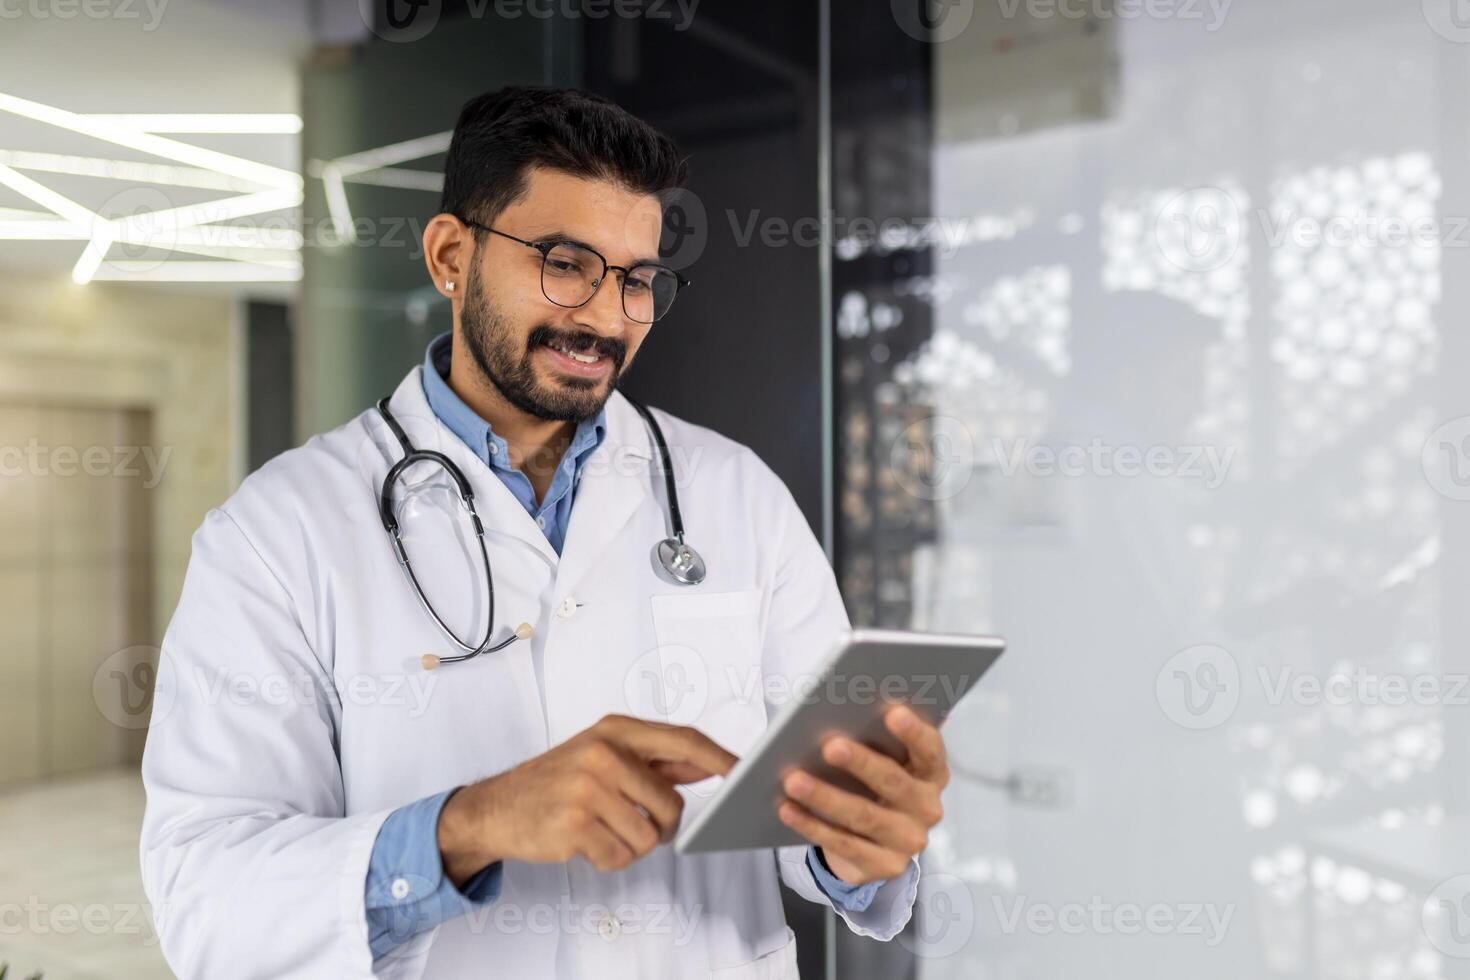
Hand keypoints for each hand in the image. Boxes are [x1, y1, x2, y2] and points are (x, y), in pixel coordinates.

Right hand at [438, 714, 735, 884]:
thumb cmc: (556, 780)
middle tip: (637, 823)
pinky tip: (587, 842)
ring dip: (632, 845)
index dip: (719, 758)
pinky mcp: (574, 824)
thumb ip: (656, 760)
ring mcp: (587, 788)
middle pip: (672, 803)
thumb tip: (708, 763)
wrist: (497, 807)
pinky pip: (621, 856)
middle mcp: (603, 753)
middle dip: (663, 825)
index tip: (744, 773)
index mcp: (615, 730)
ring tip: (603, 829)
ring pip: (649, 836)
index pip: (683, 740)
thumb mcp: (603, 754)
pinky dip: (609, 858)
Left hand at [777, 705, 947, 885]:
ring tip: (793, 780)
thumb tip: (845, 708)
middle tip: (830, 746)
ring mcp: (908, 840)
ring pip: (864, 816)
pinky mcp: (885, 866)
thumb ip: (871, 736)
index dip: (914, 732)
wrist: (873, 841)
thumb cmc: (871, 783)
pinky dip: (812, 825)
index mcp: (931, 772)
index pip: (930, 749)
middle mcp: (927, 807)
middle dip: (861, 763)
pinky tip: (788, 809)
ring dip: (826, 797)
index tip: (892, 712)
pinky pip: (844, 844)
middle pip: (894, 782)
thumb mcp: (880, 759)